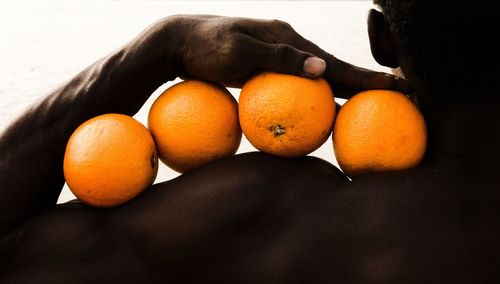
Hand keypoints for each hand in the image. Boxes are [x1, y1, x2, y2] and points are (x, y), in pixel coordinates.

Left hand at [168, 15, 411, 96]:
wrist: (178, 42)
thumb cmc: (203, 47)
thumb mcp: (237, 49)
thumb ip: (278, 57)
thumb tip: (322, 67)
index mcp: (288, 38)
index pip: (334, 62)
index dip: (365, 76)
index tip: (396, 86)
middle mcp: (289, 45)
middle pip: (334, 68)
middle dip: (366, 82)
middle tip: (401, 93)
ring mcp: (280, 57)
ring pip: (320, 77)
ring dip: (347, 89)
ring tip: (374, 103)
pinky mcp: (268, 69)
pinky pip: (300, 86)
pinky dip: (319, 95)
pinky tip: (326, 108)